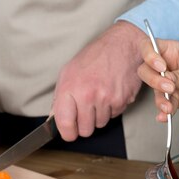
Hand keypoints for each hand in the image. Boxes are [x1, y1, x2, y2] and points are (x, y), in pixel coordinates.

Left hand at [52, 21, 144, 140]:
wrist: (123, 45)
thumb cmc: (95, 56)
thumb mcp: (70, 71)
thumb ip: (61, 96)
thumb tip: (55, 117)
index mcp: (70, 88)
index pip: (65, 124)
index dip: (67, 132)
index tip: (70, 132)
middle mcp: (88, 95)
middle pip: (85, 130)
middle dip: (86, 124)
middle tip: (87, 110)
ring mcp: (106, 99)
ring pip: (100, 124)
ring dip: (100, 114)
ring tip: (101, 95)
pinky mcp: (122, 100)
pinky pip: (114, 115)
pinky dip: (113, 108)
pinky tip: (112, 92)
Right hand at [138, 38, 178, 121]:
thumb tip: (167, 82)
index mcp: (169, 50)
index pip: (148, 46)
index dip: (149, 55)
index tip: (161, 66)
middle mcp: (163, 66)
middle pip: (145, 70)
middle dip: (153, 80)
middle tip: (170, 87)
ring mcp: (165, 82)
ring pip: (153, 90)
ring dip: (159, 99)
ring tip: (169, 106)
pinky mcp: (170, 97)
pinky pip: (163, 105)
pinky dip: (163, 112)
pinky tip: (164, 117)